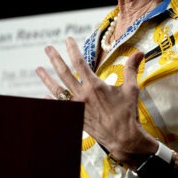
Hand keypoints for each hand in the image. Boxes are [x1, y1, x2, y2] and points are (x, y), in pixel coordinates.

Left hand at [36, 36, 154, 162]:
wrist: (122, 137)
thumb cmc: (127, 113)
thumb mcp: (131, 88)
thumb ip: (131, 69)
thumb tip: (139, 53)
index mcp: (95, 86)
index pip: (80, 62)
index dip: (73, 49)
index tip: (68, 39)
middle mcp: (82, 95)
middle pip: (64, 73)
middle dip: (55, 59)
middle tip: (47, 48)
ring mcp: (77, 106)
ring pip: (57, 90)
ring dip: (46, 79)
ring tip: (38, 69)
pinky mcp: (76, 116)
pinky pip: (59, 106)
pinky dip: (50, 100)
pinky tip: (43, 96)